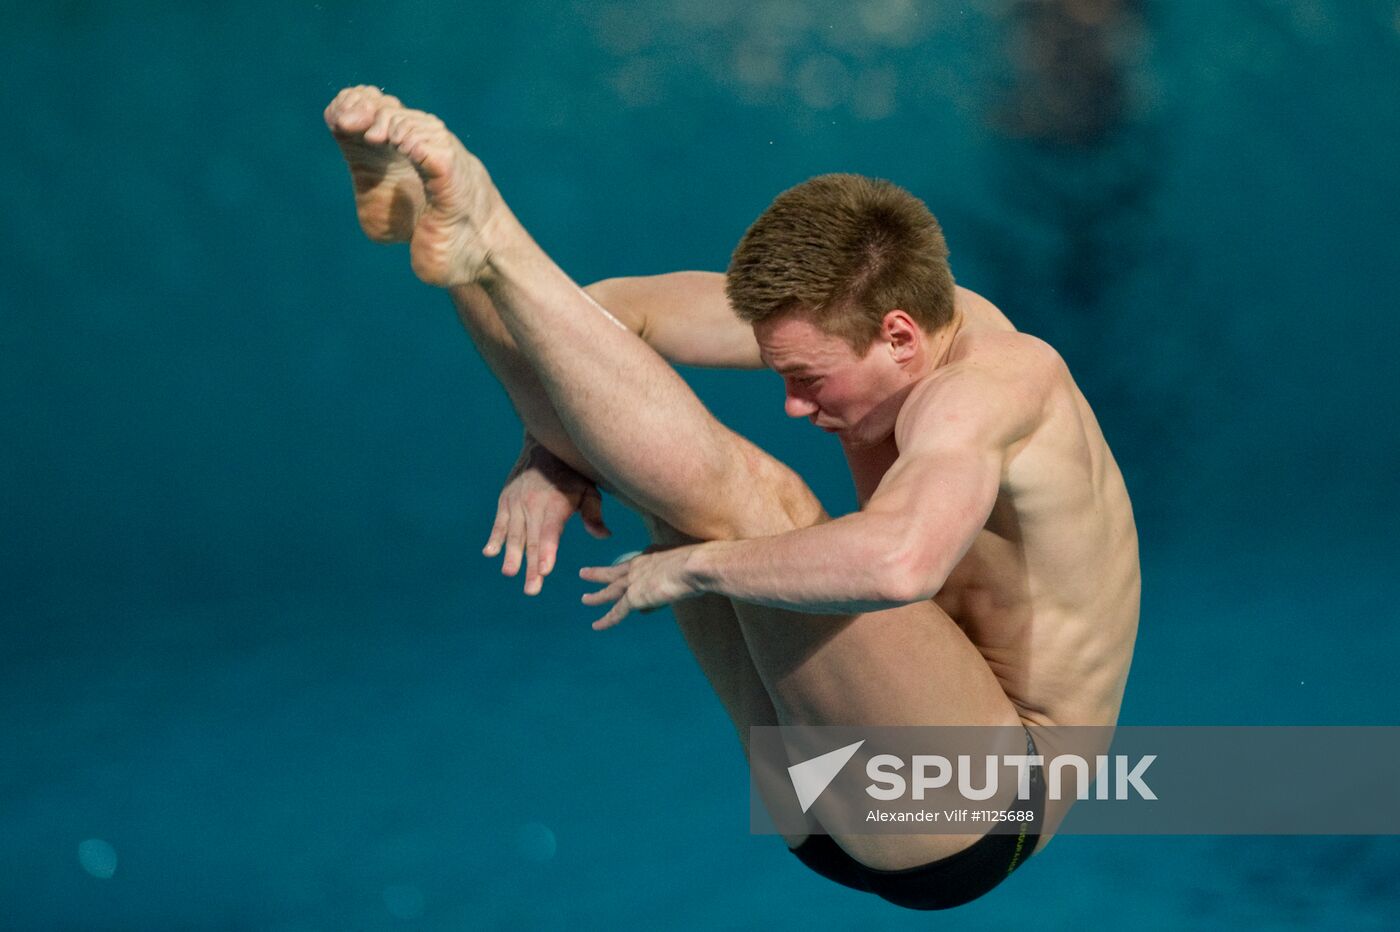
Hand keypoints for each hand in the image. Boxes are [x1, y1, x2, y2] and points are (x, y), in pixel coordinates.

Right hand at [484, 439, 609, 593]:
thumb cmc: (572, 475)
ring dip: (511, 556)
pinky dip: (494, 537)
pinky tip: (489, 553)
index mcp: (555, 506)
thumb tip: (604, 535)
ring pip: (514, 534)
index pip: (549, 533)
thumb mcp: (588, 490)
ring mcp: (516, 503)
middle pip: (531, 540)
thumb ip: (594, 514)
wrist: (544, 447)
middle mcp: (533, 505)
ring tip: (510, 573)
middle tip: (532, 589)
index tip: (544, 570)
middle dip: (530, 566)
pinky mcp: (505, 501)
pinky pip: (499, 522)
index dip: (546, 552)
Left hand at [578, 544, 704, 629]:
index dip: (631, 568)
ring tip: (584, 599)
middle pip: (614, 572)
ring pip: (609, 591)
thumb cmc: (702, 562)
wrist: (696, 564)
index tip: (625, 568)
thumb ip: (682, 577)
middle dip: (599, 574)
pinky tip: (596, 626)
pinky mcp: (635, 597)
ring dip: (596, 596)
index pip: (636, 563)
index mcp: (652, 555)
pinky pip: (616, 612)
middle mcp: (639, 565)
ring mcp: (635, 581)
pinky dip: (606, 620)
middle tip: (584, 573)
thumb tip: (684, 588)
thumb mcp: (690, 567)